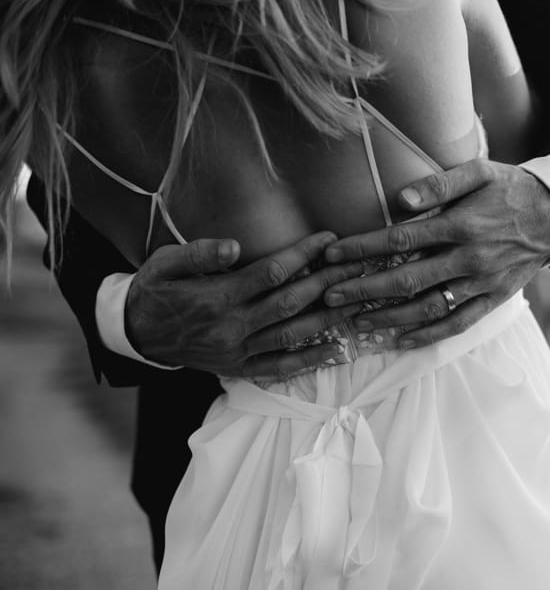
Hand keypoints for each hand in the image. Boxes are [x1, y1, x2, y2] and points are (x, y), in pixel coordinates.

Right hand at [125, 232, 364, 376]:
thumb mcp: (164, 263)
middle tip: (357, 266)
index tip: (329, 239)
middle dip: (328, 282)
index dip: (304, 254)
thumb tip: (234, 248)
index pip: (272, 272)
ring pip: (292, 335)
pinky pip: (280, 367)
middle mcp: (232, 326)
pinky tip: (336, 351)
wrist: (135, 334)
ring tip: (357, 302)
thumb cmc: (154, 291)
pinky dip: (309, 361)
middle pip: (291, 302)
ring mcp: (237, 350)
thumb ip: (199, 253)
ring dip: (328, 319)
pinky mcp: (238, 368)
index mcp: (218, 296)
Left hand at [321, 159, 549, 347]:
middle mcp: (470, 258)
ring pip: (429, 307)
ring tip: (356, 323)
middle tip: (330, 296)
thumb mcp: (480, 172)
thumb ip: (439, 184)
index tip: (331, 254)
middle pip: (407, 279)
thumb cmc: (511, 189)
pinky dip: (429, 336)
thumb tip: (399, 200)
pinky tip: (401, 340)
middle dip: (364, 289)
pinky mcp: (494, 300)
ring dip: (389, 317)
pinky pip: (458, 324)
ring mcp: (483, 283)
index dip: (363, 248)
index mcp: (461, 224)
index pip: (401, 239)